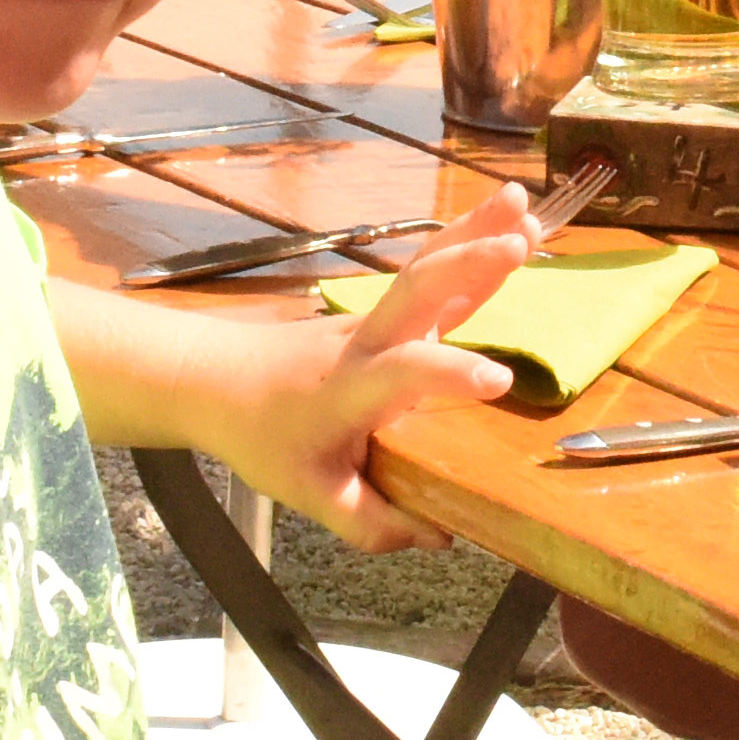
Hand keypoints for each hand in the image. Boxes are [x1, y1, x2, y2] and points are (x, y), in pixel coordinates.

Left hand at [238, 202, 538, 552]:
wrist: (215, 379)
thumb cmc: (262, 435)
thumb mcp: (308, 493)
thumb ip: (371, 521)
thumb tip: (438, 535)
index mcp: (349, 388)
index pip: (402, 374)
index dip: (447, 374)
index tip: (498, 381)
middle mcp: (366, 341)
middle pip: (417, 290)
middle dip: (467, 263)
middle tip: (516, 243)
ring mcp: (375, 319)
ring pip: (427, 267)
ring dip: (475, 232)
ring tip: (523, 204)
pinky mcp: (385, 311)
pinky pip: (431, 271)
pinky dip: (468, 240)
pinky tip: (511, 216)